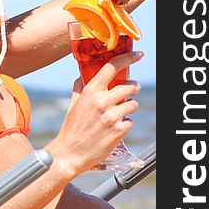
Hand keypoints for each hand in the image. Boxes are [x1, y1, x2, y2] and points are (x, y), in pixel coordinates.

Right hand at [46, 50, 142, 176]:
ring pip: (133, 104)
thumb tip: (82, 76)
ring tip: (119, 113)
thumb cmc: (70, 130)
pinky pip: (130, 121)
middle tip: (132, 89)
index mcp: (90, 92)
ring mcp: (112, 117)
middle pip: (129, 86)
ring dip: (129, 107)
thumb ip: (79, 89)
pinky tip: (114, 129)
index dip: (128, 58)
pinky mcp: (119, 131)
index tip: (138, 54)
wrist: (70, 154)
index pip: (112, 67)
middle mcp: (102, 102)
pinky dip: (125, 124)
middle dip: (133, 87)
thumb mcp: (72, 105)